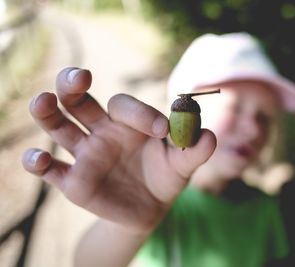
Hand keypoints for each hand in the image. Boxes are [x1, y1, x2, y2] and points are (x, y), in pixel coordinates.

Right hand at [21, 67, 215, 232]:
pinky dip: (38, 162)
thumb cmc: (166, 176)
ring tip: (44, 101)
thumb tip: (210, 136)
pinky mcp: (73, 181)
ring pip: (58, 126)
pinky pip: (50, 170)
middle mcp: (101, 131)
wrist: (151, 208)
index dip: (140, 113)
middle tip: (79, 77)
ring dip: (47, 112)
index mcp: (127, 122)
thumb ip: (195, 149)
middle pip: (78, 100)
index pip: (123, 105)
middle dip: (73, 85)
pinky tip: (39, 158)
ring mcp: (84, 155)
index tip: (162, 130)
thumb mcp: (183, 163)